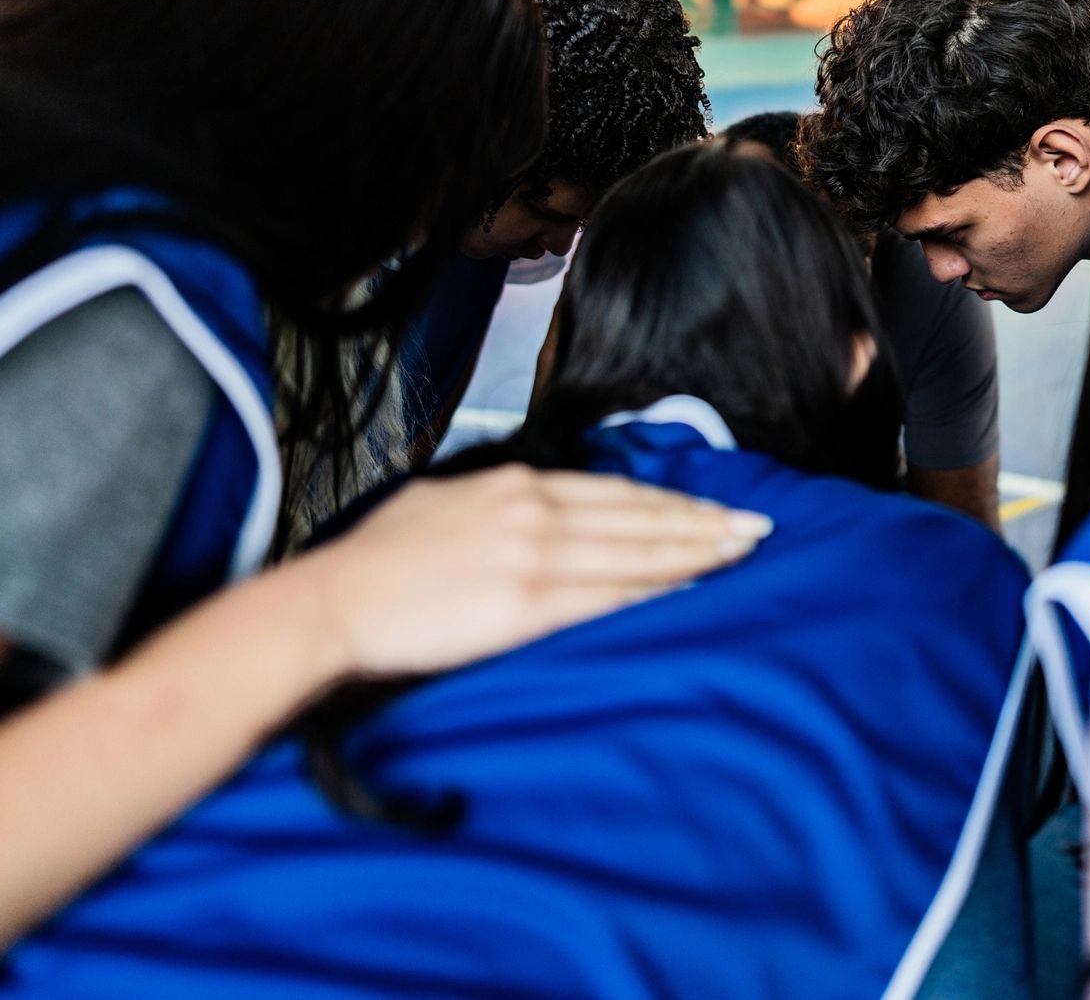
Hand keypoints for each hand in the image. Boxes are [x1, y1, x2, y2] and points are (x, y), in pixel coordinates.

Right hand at [284, 466, 770, 678]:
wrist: (336, 602)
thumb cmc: (377, 563)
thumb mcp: (441, 506)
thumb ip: (496, 505)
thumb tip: (529, 508)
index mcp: (515, 486)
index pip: (612, 492)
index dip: (666, 503)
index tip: (708, 508)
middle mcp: (535, 511)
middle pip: (638, 517)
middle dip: (701, 524)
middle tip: (753, 528)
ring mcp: (536, 556)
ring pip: (636, 553)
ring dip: (695, 553)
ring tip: (740, 552)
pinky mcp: (529, 603)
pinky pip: (610, 595)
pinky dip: (656, 589)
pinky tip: (691, 588)